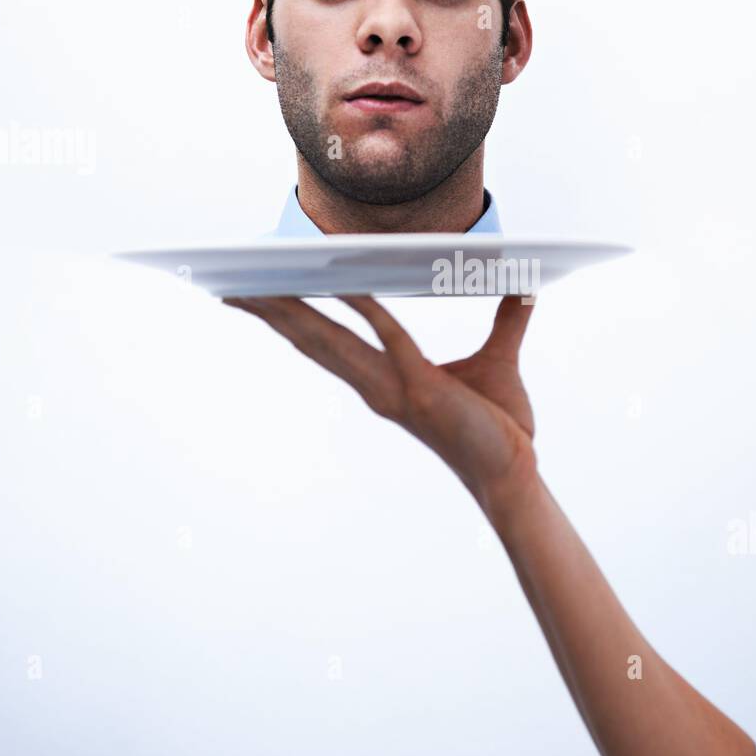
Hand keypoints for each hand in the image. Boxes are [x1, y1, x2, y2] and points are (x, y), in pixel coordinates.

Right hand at [222, 293, 538, 505]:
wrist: (516, 472)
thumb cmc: (502, 425)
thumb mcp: (500, 360)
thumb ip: (507, 319)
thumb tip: (523, 283)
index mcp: (385, 379)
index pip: (328, 342)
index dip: (292, 316)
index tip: (259, 292)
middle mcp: (379, 386)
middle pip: (313, 340)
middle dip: (272, 311)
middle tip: (231, 283)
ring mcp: (396, 389)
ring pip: (334, 341)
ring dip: (296, 309)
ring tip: (260, 284)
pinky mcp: (422, 389)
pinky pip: (390, 338)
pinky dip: (368, 310)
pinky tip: (346, 283)